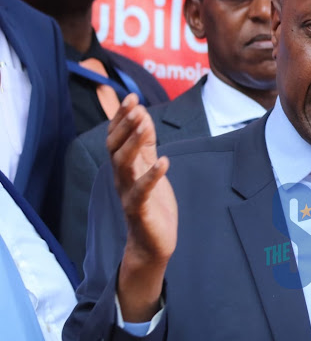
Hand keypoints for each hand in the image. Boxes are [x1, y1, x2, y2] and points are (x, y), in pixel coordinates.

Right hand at [108, 94, 176, 321]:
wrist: (152, 244)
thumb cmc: (152, 203)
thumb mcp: (150, 168)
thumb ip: (146, 145)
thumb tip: (143, 116)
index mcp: (125, 167)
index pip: (116, 138)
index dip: (122, 118)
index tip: (131, 97)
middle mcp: (122, 178)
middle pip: (115, 147)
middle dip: (124, 125)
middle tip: (135, 106)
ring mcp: (129, 194)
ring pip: (124, 165)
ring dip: (133, 143)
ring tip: (144, 124)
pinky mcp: (140, 210)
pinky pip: (142, 191)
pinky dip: (152, 176)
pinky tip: (164, 162)